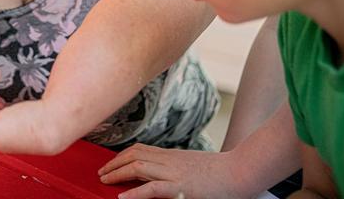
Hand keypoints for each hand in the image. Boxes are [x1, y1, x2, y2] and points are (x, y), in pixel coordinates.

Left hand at [98, 143, 243, 198]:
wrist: (242, 171)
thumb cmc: (221, 172)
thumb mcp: (192, 165)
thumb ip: (175, 167)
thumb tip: (160, 174)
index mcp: (172, 156)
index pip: (140, 149)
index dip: (122, 155)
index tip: (111, 163)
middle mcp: (170, 161)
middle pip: (134, 155)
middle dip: (114, 163)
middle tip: (101, 172)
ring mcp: (175, 173)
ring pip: (138, 167)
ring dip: (117, 173)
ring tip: (105, 180)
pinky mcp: (181, 188)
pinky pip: (153, 188)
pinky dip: (135, 192)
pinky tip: (123, 197)